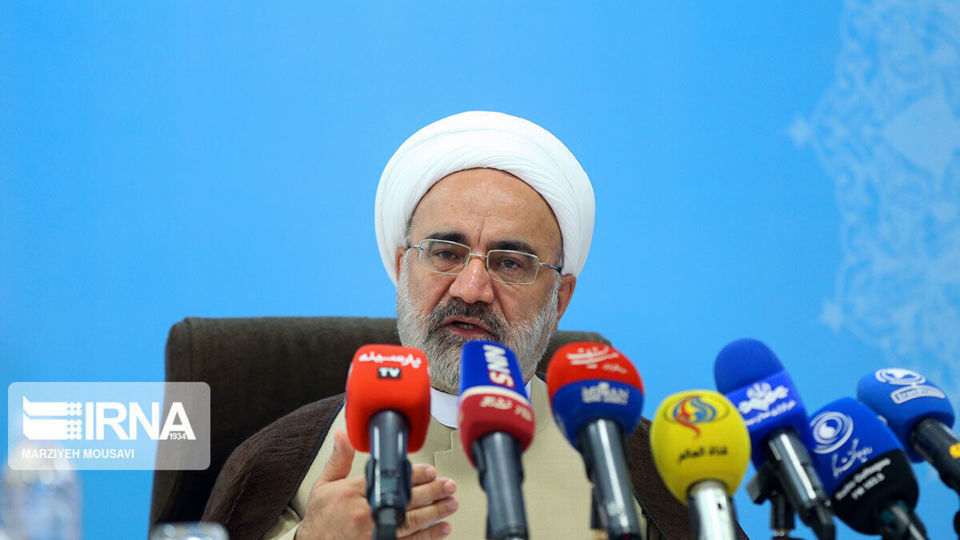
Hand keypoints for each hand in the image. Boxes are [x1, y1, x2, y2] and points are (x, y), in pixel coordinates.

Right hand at [295, 430, 456, 539]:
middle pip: (406, 501)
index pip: (389, 480)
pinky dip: (427, 537)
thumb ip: (339, 460)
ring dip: (434, 513)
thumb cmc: (320, 518)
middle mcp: (366, 514)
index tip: (430, 470)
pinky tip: (441, 530)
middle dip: (431, 492)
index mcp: (354, 494)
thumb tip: (343, 436)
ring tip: (450, 504)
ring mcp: (375, 533)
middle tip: (448, 486)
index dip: (413, 475)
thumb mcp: (324, 485)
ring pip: (412, 522)